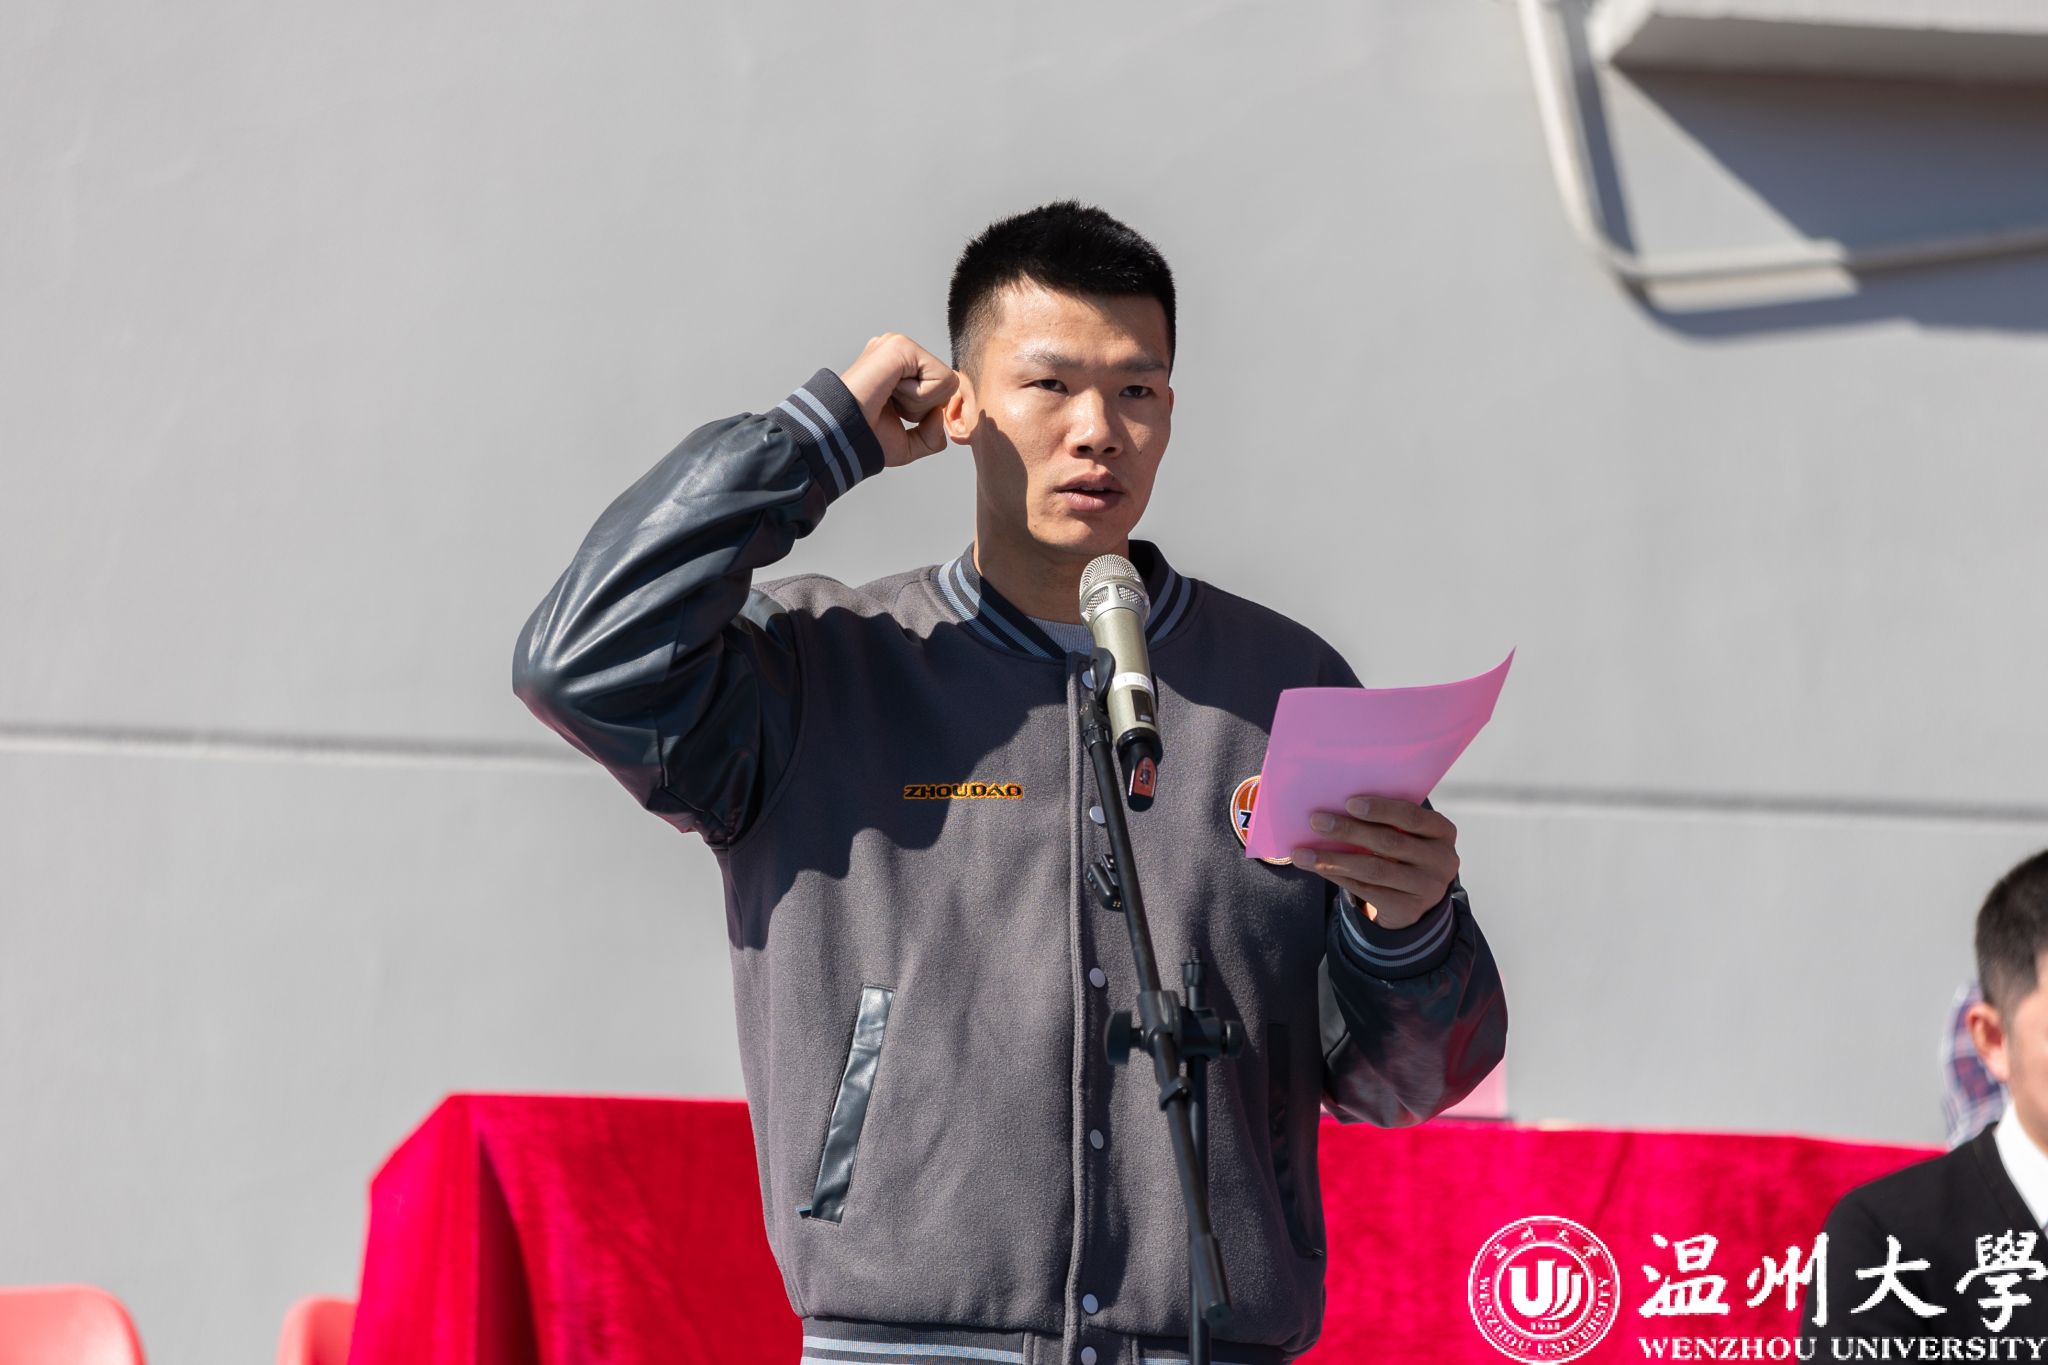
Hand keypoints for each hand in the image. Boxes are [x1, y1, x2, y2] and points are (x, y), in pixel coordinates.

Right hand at [838, 333, 959, 467]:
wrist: (841, 435)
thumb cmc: (865, 437)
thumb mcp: (908, 443)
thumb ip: (932, 435)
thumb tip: (941, 414)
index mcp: (899, 368)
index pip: (942, 389)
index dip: (926, 413)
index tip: (894, 413)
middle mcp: (899, 351)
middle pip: (947, 385)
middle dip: (925, 408)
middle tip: (890, 406)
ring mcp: (898, 345)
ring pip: (946, 382)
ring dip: (920, 404)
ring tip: (888, 398)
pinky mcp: (901, 347)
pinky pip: (941, 378)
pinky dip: (919, 397)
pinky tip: (890, 392)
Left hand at [1291, 796, 1457, 930]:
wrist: (1418, 898)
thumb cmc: (1403, 851)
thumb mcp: (1406, 834)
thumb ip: (1383, 821)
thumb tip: (1332, 807)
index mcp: (1443, 831)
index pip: (1411, 816)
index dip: (1380, 809)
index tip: (1348, 802)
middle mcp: (1442, 860)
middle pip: (1388, 843)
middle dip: (1348, 831)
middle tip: (1316, 821)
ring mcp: (1428, 888)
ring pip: (1374, 870)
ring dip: (1334, 859)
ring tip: (1303, 853)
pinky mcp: (1410, 909)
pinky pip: (1367, 890)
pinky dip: (1339, 877)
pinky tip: (1317, 868)